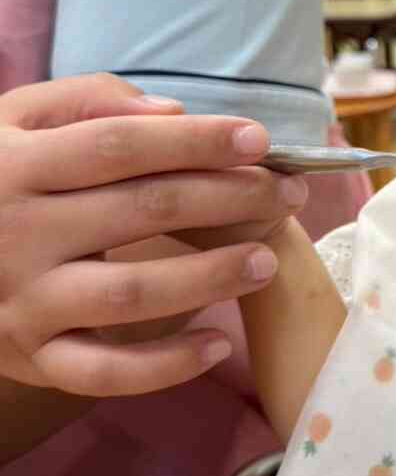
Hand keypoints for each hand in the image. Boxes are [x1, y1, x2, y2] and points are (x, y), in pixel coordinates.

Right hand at [0, 74, 308, 397]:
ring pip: (133, 294)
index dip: (196, 141)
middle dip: (229, 199)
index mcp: (16, 166)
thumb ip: (86, 102)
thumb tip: (173, 113)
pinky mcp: (31, 357)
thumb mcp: (11, 120)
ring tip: (267, 261)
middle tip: (287, 193)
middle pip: (144, 211)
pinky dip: (165, 366)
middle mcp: (18, 234)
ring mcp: (24, 302)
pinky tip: (217, 345)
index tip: (259, 139)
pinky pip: (104, 373)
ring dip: (211, 276)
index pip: (121, 146)